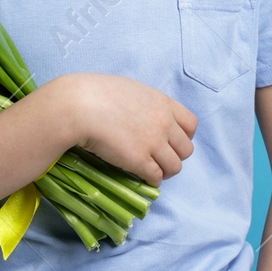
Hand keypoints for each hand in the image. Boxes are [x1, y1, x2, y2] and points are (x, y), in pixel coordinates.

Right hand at [47, 73, 196, 186]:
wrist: (79, 106)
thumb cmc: (96, 93)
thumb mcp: (130, 90)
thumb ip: (144, 104)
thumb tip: (142, 115)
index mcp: (162, 103)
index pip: (191, 124)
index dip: (184, 136)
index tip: (172, 141)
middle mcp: (164, 123)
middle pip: (186, 149)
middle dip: (175, 156)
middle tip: (160, 159)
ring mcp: (154, 143)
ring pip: (175, 167)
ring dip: (165, 171)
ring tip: (152, 171)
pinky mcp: (140, 161)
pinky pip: (156, 177)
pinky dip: (152, 180)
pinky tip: (142, 177)